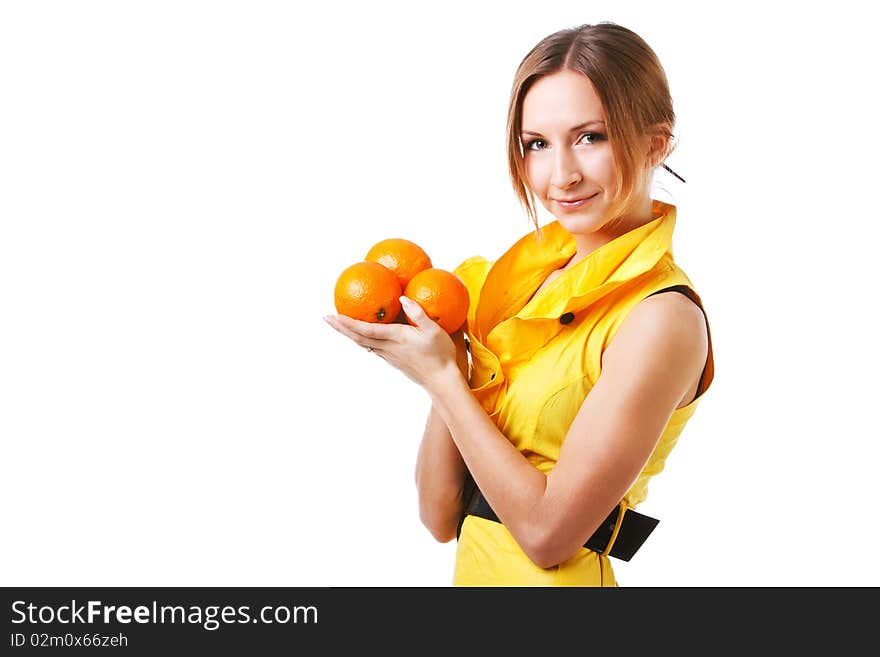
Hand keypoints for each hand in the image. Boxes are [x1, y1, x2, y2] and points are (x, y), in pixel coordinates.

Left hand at [324, 296, 465, 392]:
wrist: (441, 381)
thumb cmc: (440, 355)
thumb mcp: (434, 331)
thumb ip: (418, 314)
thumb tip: (402, 299)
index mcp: (395, 338)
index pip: (366, 330)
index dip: (349, 323)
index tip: (334, 316)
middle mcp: (387, 348)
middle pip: (358, 337)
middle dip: (341, 328)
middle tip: (326, 317)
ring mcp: (389, 356)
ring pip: (363, 343)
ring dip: (349, 333)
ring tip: (339, 324)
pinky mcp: (392, 360)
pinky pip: (371, 347)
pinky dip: (361, 339)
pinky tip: (362, 334)